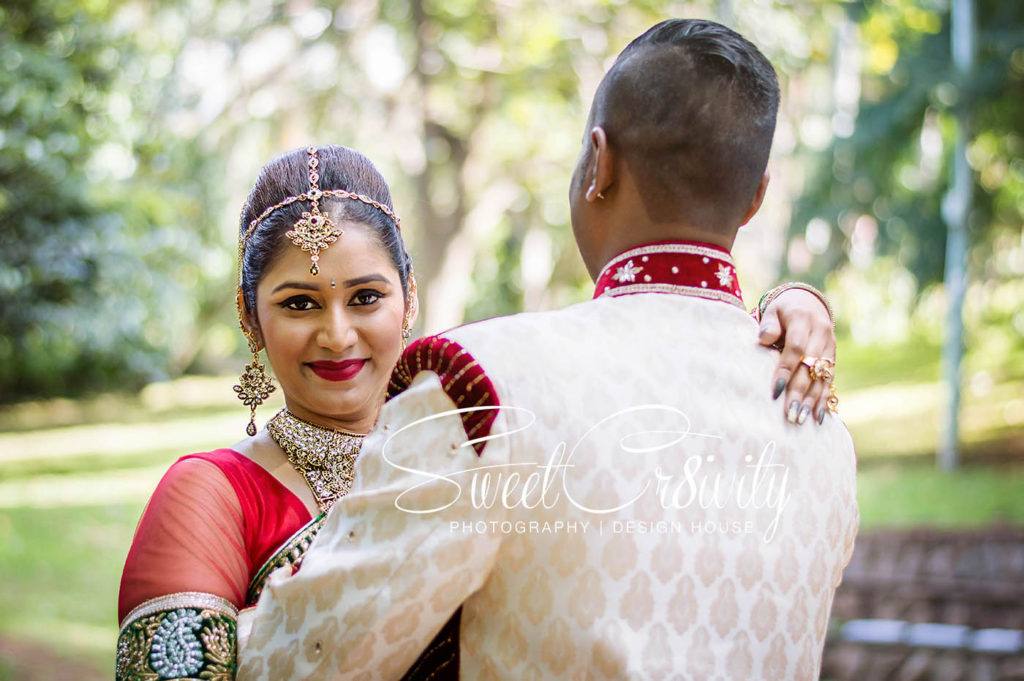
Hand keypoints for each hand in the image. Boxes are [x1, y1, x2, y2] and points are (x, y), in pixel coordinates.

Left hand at [757, 287, 835, 424]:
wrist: (808, 302)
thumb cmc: (782, 311)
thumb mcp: (773, 311)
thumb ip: (768, 324)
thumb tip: (763, 339)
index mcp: (803, 320)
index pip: (796, 348)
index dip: (786, 370)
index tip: (776, 391)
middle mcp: (820, 333)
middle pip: (810, 367)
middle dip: (799, 392)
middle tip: (789, 414)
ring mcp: (829, 345)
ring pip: (822, 376)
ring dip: (811, 400)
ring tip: (800, 419)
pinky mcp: (833, 356)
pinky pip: (829, 380)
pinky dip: (823, 399)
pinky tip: (818, 417)